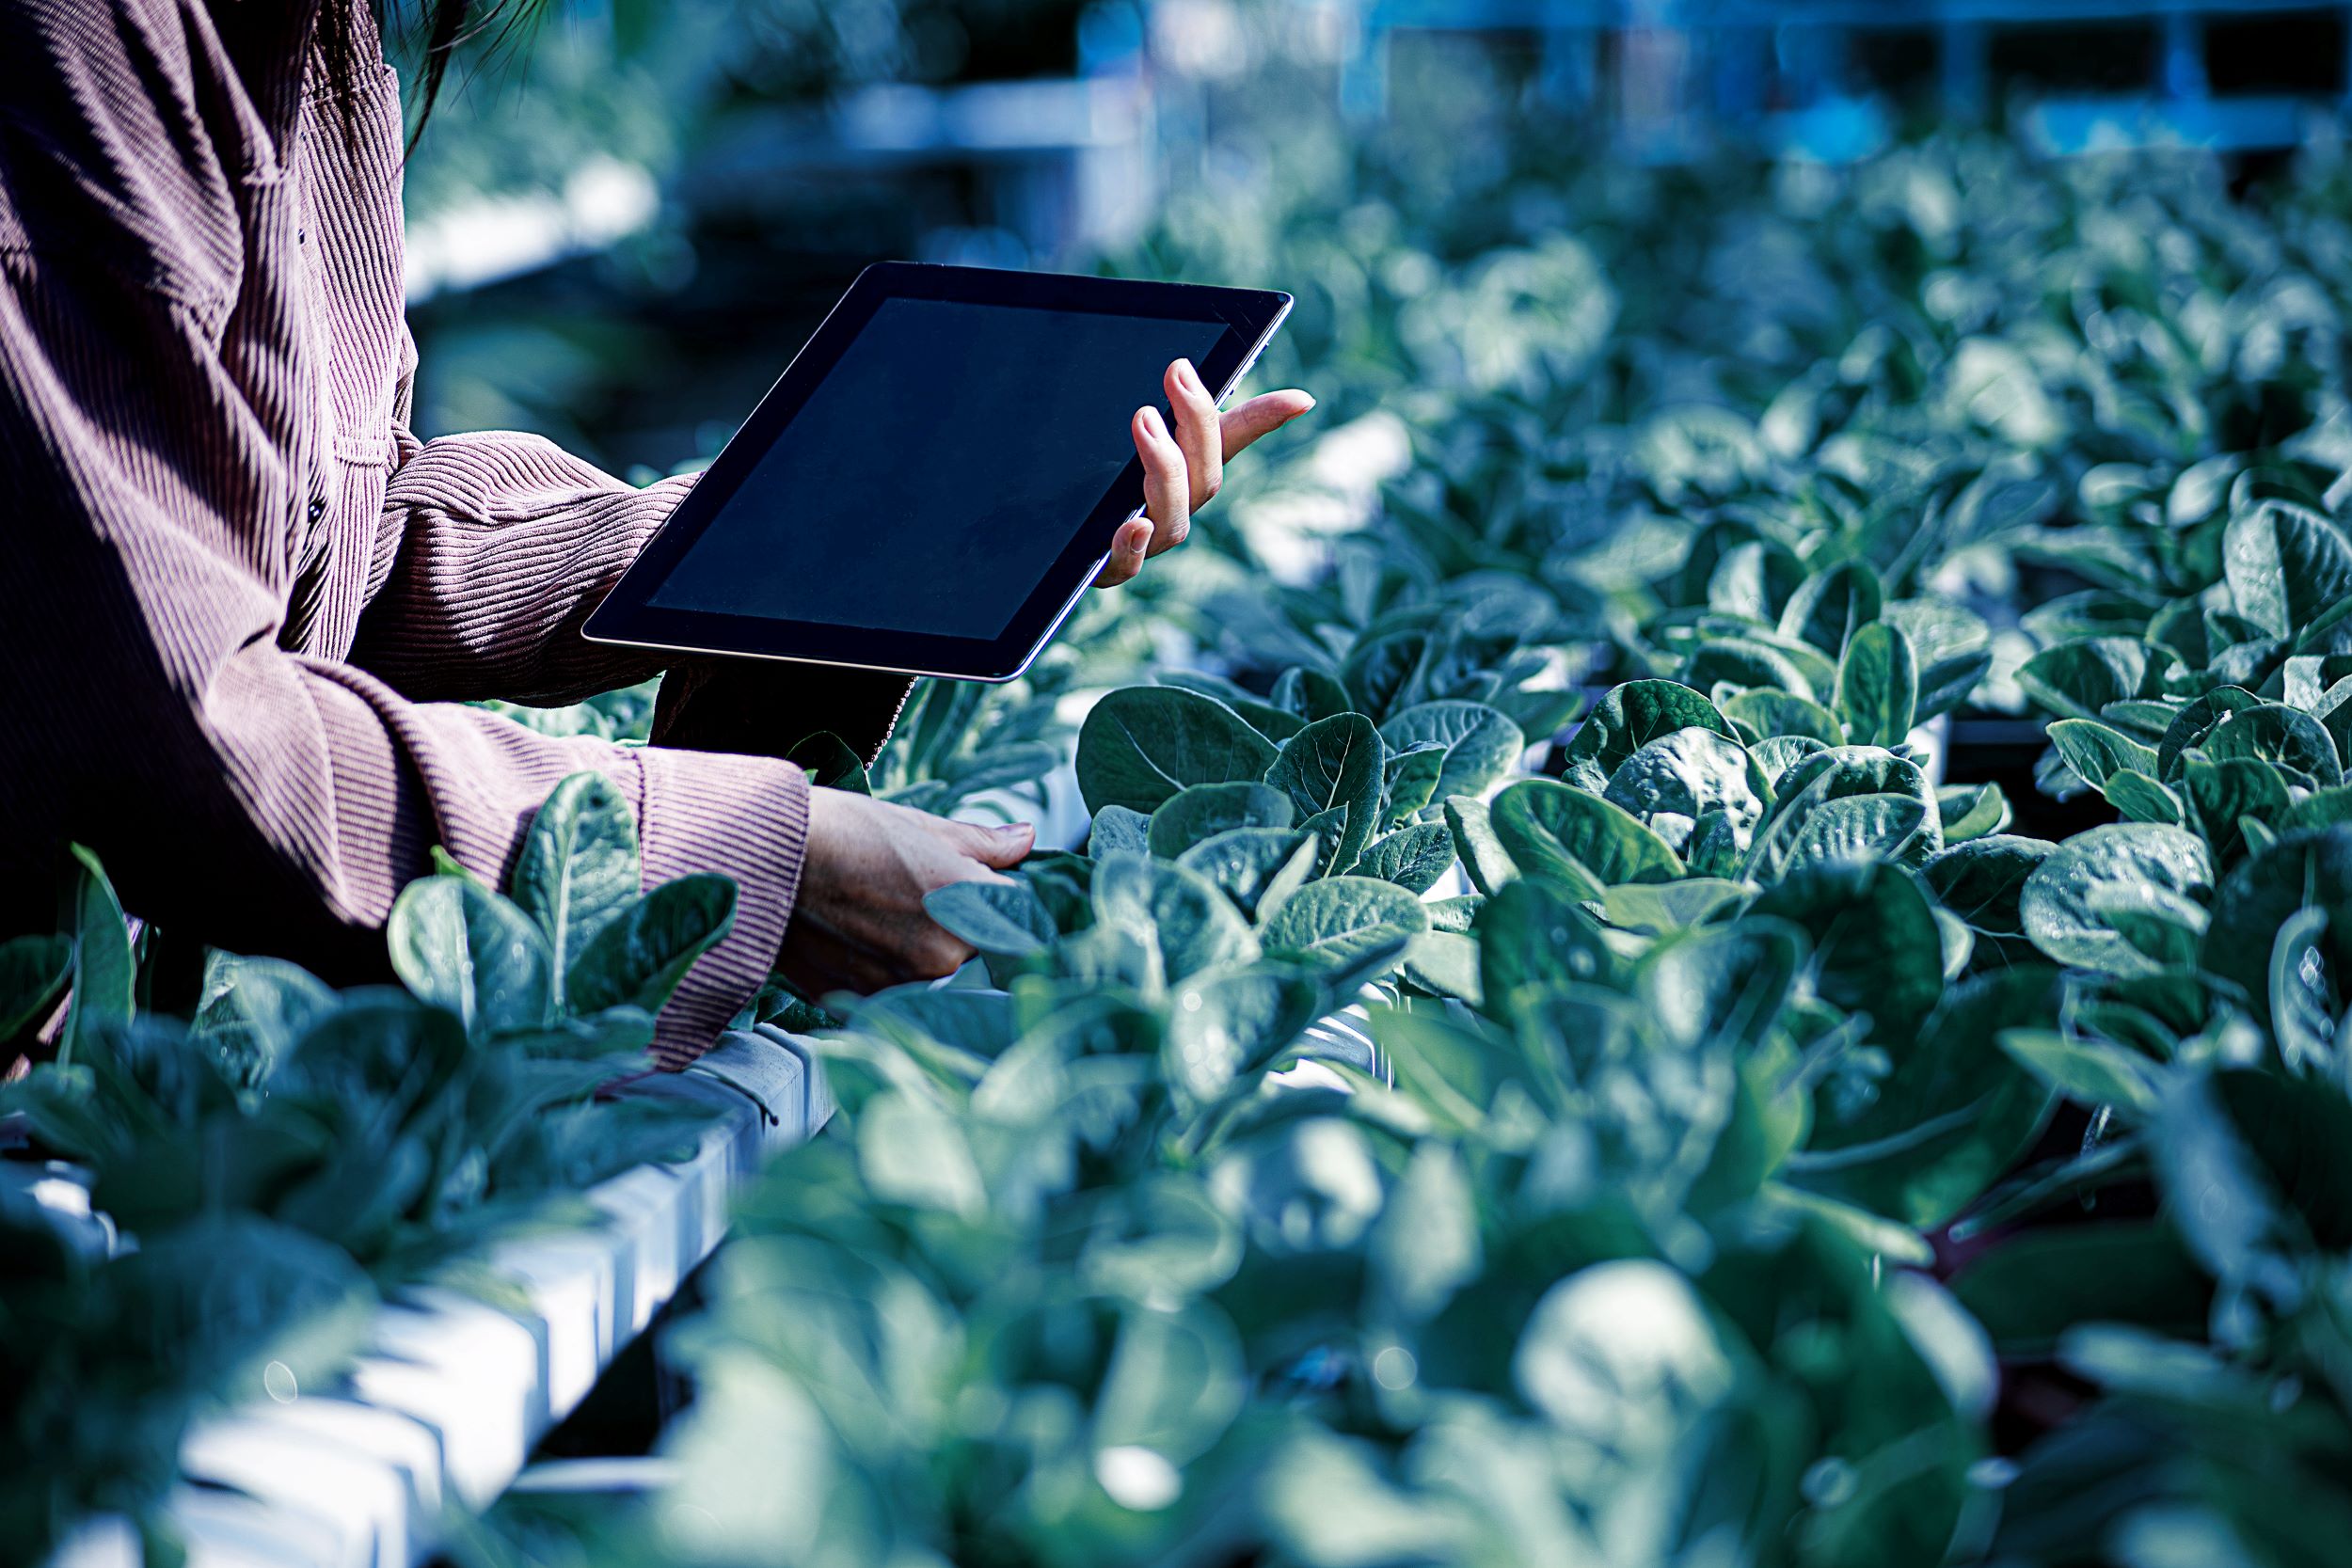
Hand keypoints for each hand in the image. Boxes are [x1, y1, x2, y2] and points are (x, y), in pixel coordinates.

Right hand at [777, 788, 1034, 995]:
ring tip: (872, 907)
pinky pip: (886, 987)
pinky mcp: (859, 1002)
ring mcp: (900, 986)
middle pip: (970, 947)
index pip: (1014, 916)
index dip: (995, 900)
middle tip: (907, 890)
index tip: (978, 886)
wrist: (764, 859)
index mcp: (970, 907)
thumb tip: (1026, 839)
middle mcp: (943, 957)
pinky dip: (876, 966)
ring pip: (927, 970)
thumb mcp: (922, 826)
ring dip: (913, 948)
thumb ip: (983, 844)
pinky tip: (850, 932)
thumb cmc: (845, 832)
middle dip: (952, 923)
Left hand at [1096, 358, 1314, 586]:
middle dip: (1197, 424)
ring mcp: (1148, 540)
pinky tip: (1132, 525)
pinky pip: (1128, 565)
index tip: (1302, 398)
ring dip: (1165, 469)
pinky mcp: (1111, 566)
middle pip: (1205, 476)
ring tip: (1144, 421)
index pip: (1232, 439)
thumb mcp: (1122, 430)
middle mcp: (1176, 506)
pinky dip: (1133, 546)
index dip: (1268, 419)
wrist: (1043, 535)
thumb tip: (1179, 364)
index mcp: (1185, 467)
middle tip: (1176, 375)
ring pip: (1175, 518)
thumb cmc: (1094, 478)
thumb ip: (1154, 404)